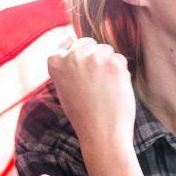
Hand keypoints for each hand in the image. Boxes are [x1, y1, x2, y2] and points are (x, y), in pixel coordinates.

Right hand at [47, 37, 135, 152]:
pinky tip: (114, 90)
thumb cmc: (84, 114)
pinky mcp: (114, 63)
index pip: (67, 41)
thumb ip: (69, 66)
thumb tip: (79, 45)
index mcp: (55, 62)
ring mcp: (94, 57)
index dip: (77, 52)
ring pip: (106, 50)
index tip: (81, 67)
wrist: (101, 134)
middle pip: (88, 43)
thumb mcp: (65, 87)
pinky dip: (120, 73)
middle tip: (95, 83)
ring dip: (108, 64)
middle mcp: (72, 56)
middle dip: (94, 56)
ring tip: (104, 89)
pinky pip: (120, 60)